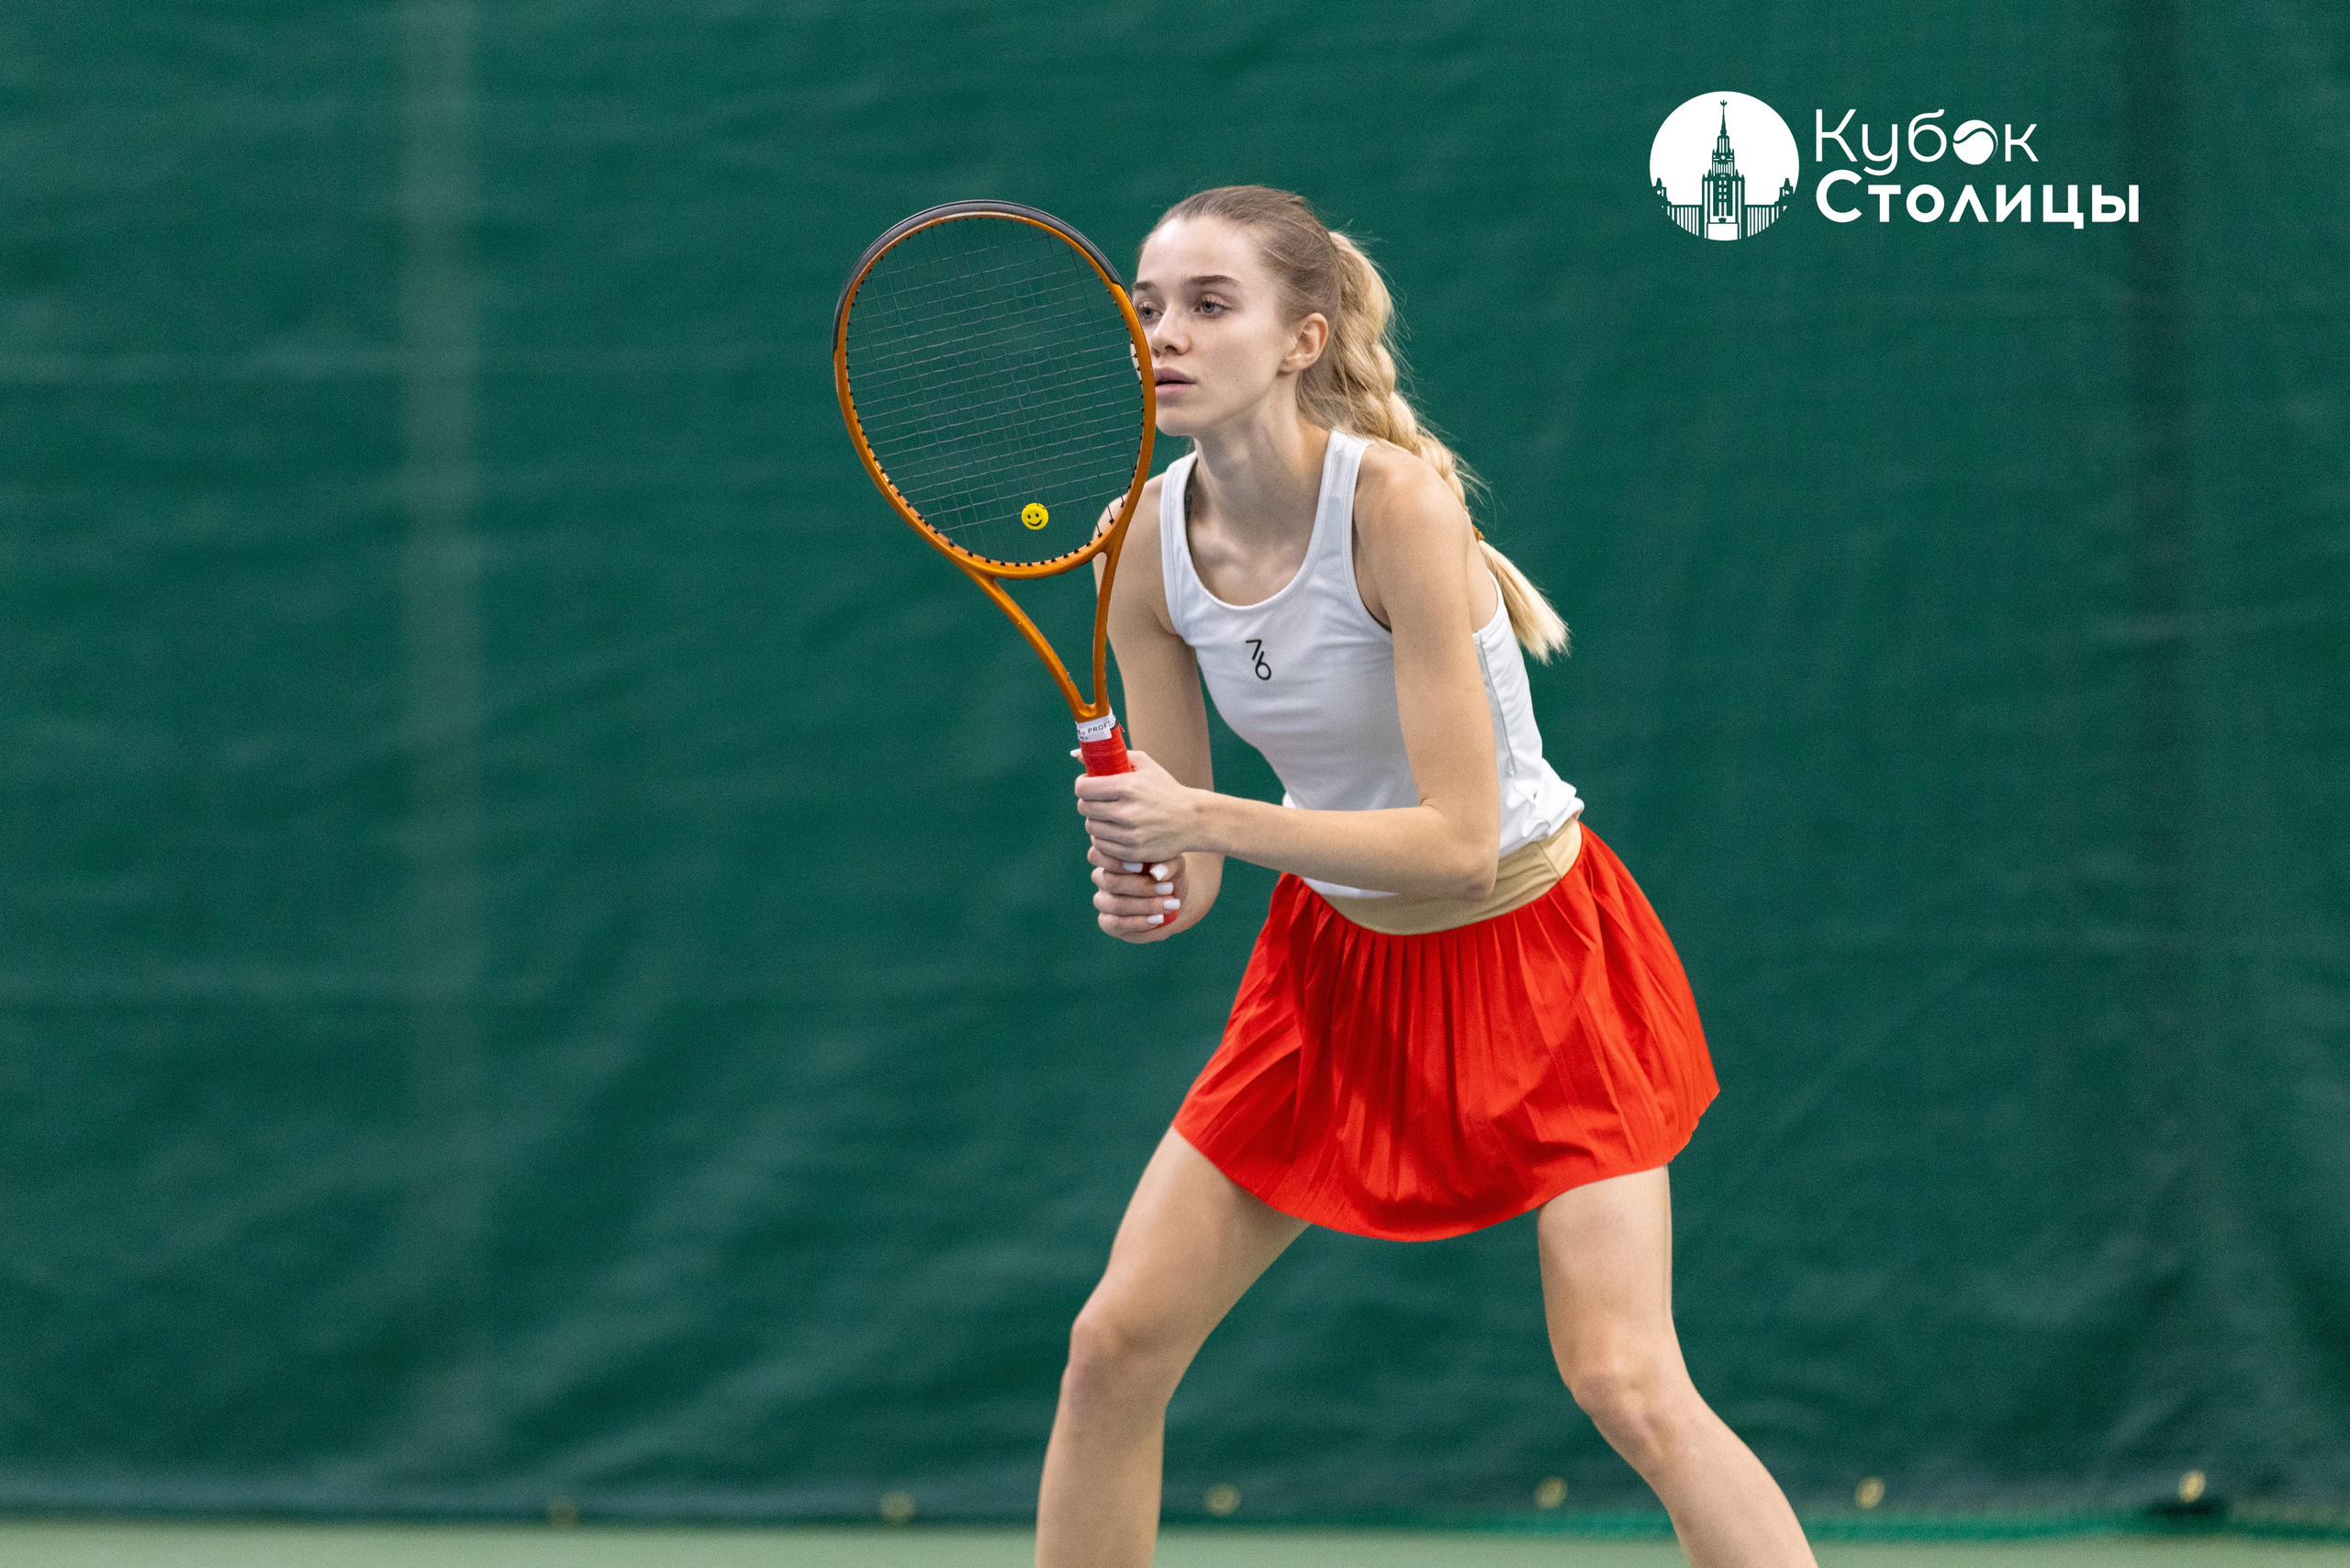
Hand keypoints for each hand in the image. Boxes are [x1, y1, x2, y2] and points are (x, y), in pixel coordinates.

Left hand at [1073, 748, 1199, 865]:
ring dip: (1096, 820)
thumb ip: (1113, 755)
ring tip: (1109, 815)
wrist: (1192, 820)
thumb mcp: (1145, 764)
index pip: (1084, 788)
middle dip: (1088, 802)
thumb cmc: (1165, 789)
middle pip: (1084, 808)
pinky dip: (1104, 838)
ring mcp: (1128, 835)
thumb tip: (1076, 754)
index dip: (1083, 785)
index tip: (1089, 784)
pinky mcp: (1131, 852)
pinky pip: (1101, 845)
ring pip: (1091, 828)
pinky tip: (1116, 830)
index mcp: (1127, 787)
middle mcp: (1126, 812)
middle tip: (1100, 800)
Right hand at [1088, 845, 1191, 942]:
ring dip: (1144, 906)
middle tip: (1168, 889)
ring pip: (1115, 905)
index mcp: (1110, 857)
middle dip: (1141, 887)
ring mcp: (1102, 901)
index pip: (1096, 855)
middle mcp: (1101, 878)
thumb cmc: (1169, 875)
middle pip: (1110, 882)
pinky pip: (1116, 924)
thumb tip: (1156, 872)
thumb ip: (1168, 863)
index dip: (1115, 862)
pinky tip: (1158, 920)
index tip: (1141, 867)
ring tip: (1169, 906)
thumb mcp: (1175, 865)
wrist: (1172, 901)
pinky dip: (1139, 923)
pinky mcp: (1107, 923)